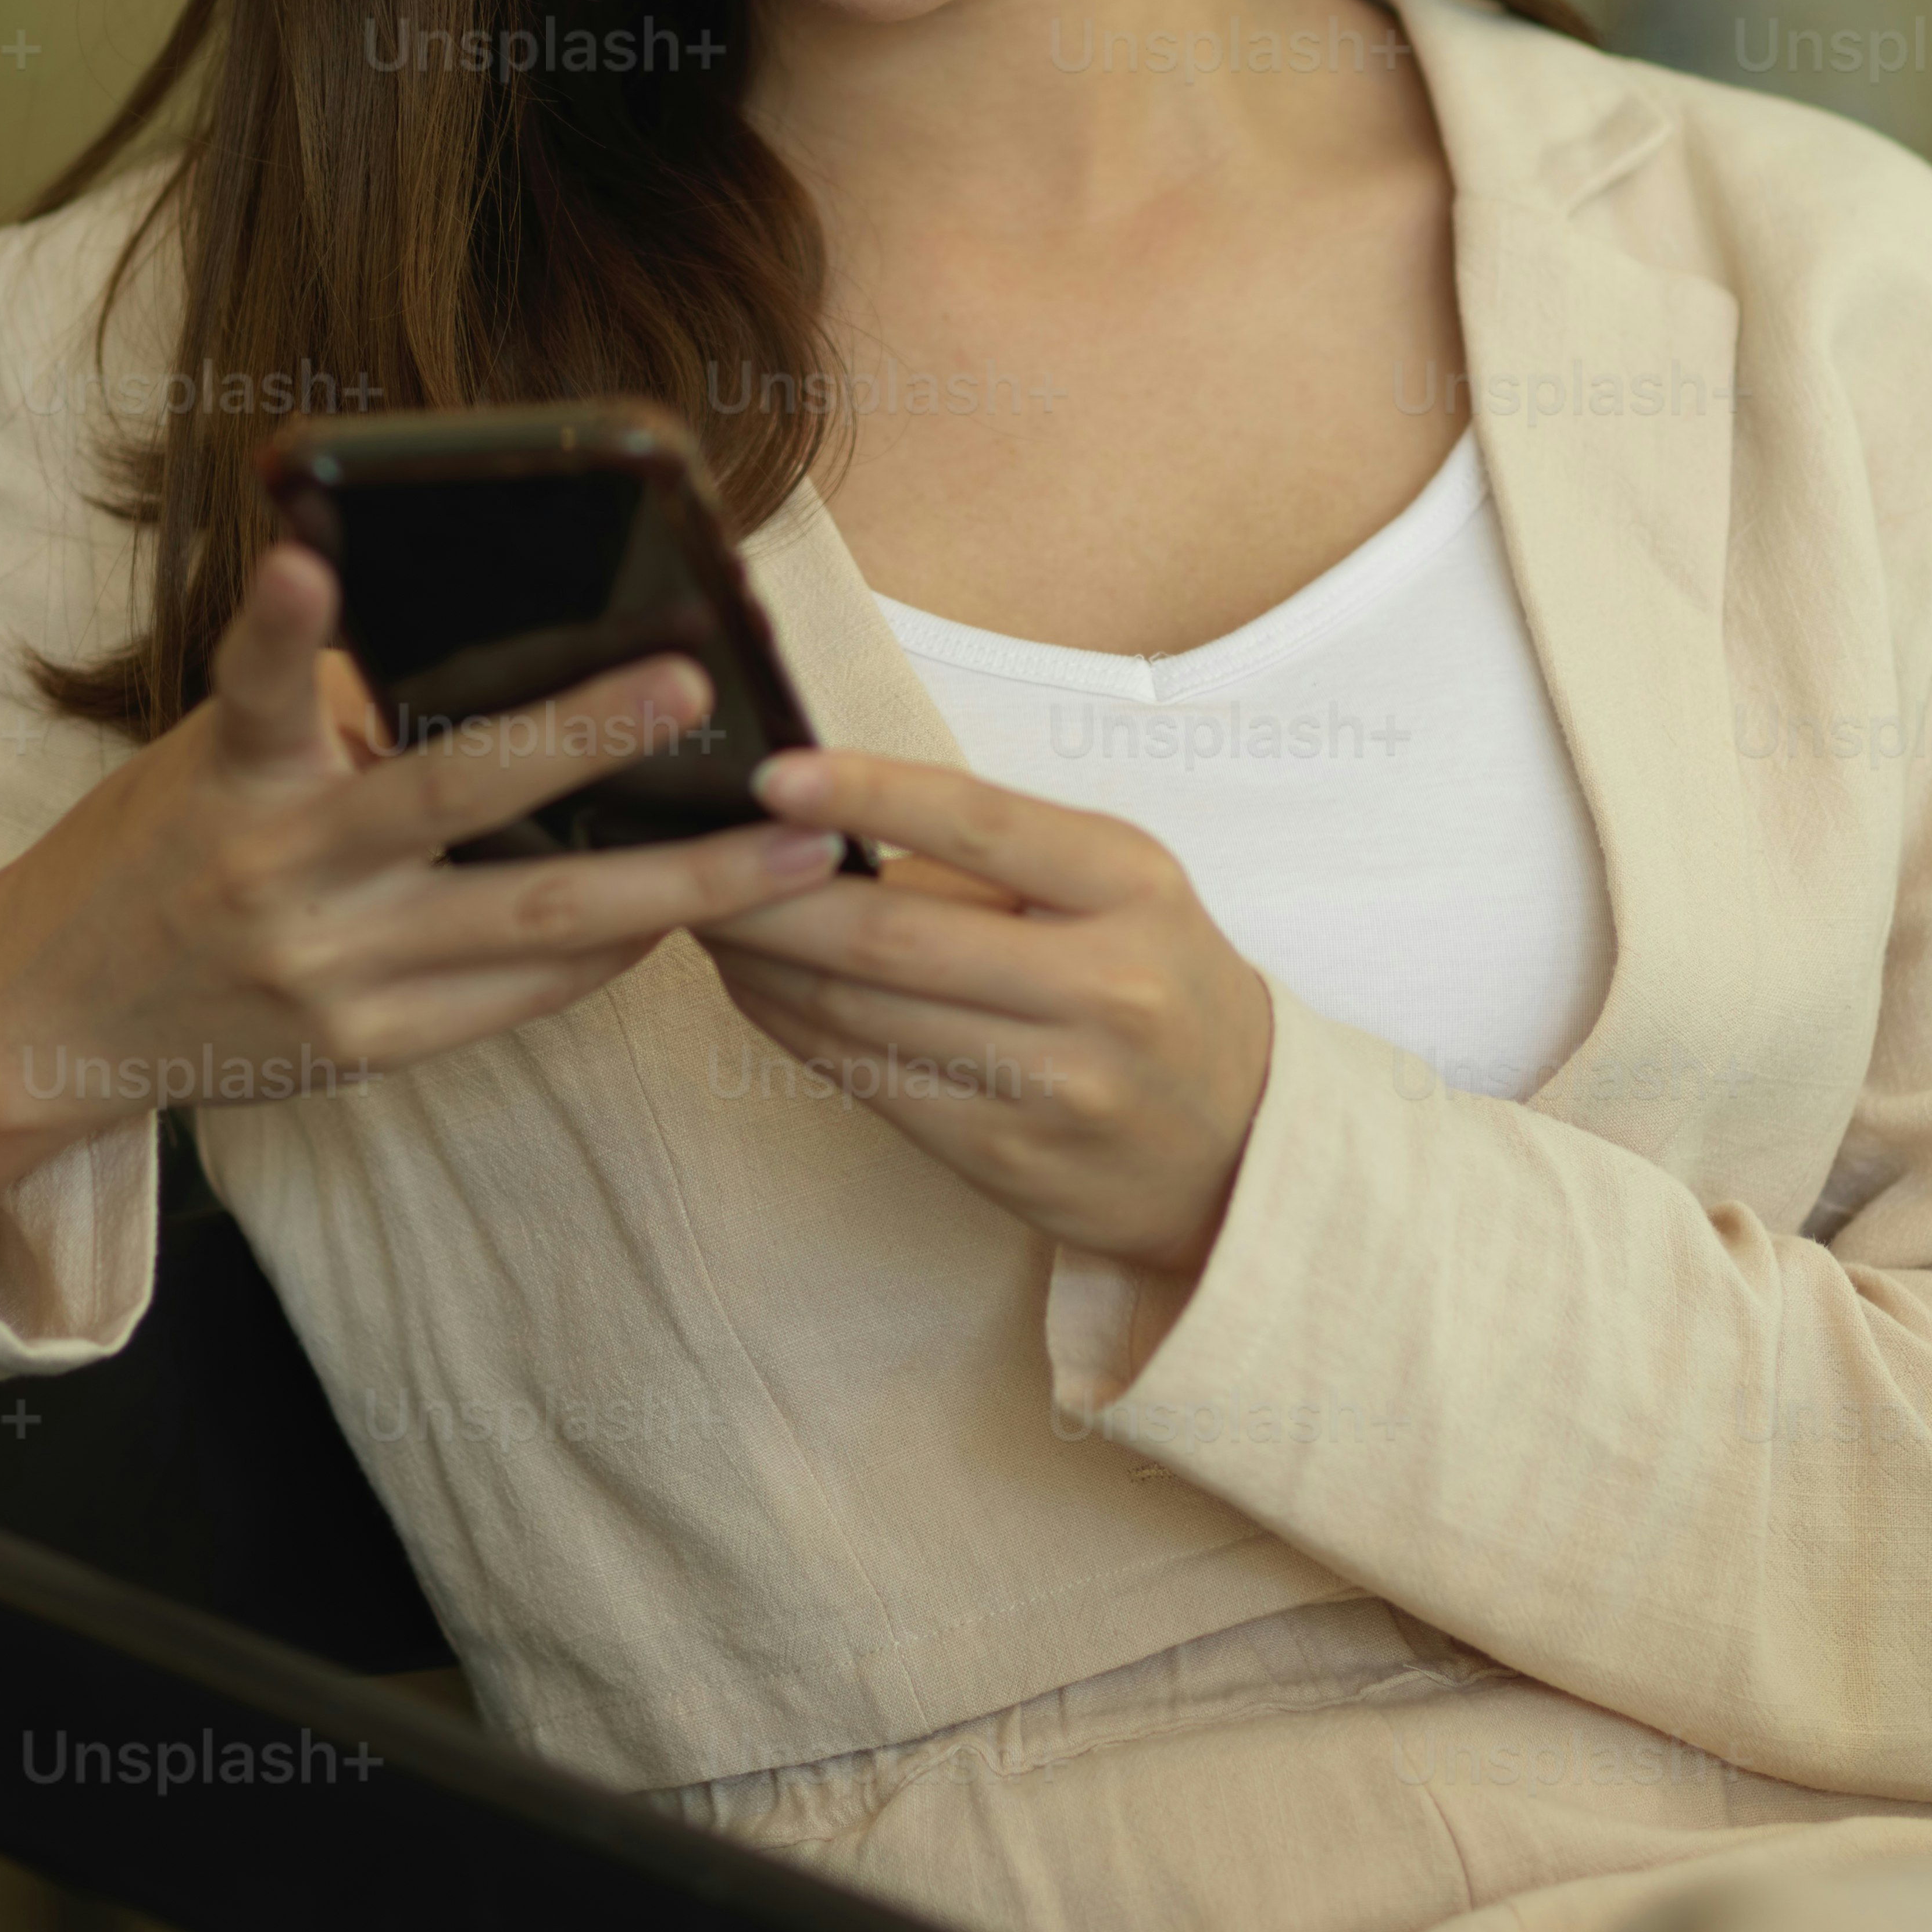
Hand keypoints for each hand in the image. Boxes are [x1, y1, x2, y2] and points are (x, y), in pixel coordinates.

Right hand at [0, 536, 844, 1235]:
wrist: (53, 1018)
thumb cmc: (157, 854)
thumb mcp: (210, 764)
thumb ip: (325, 716)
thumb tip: (489, 653)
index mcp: (233, 779)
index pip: (251, 686)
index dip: (280, 625)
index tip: (304, 559)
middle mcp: (282, 875)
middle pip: (450, 800)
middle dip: (585, 738)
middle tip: (695, 683)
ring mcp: (331, 972)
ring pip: (535, 923)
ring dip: (679, 886)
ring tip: (798, 851)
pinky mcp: (365, 1048)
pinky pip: (518, 995)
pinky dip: (608, 949)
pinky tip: (693, 912)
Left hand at [698, 745, 1271, 1280]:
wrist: (1241, 1147)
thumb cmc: (1156, 984)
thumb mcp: (1120, 888)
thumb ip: (994, 856)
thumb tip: (822, 820)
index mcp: (1132, 889)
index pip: (980, 823)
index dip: (866, 793)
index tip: (770, 773)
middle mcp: (1102, 987)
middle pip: (893, 937)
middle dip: (767, 897)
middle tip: (690, 857)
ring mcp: (1054, 1085)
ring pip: (863, 1014)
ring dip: (762, 965)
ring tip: (703, 916)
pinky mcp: (1005, 1158)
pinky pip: (868, 1081)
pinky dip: (793, 1028)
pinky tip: (755, 989)